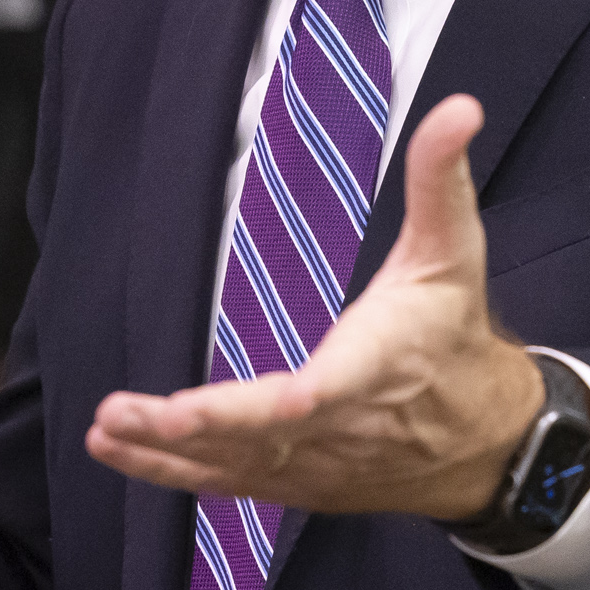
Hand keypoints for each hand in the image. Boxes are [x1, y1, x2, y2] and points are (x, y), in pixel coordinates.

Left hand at [85, 94, 544, 519]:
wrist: (482, 440)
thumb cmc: (451, 336)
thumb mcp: (453, 251)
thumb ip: (440, 179)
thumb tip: (459, 107)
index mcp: (376, 367)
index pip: (330, 392)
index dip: (293, 404)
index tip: (257, 405)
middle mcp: (342, 426)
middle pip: (262, 436)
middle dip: (194, 427)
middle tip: (124, 412)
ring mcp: (315, 463)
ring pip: (234, 464)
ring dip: (164, 451)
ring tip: (108, 428)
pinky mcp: (294, 481)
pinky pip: (225, 482)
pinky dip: (169, 472)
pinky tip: (116, 451)